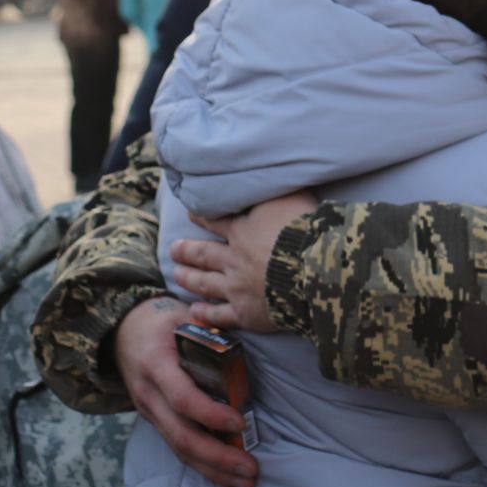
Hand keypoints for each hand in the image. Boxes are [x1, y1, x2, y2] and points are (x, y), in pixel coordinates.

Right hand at [114, 296, 258, 486]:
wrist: (121, 330)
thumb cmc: (159, 321)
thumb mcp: (181, 316)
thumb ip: (210, 332)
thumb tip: (243, 347)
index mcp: (156, 365)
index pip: (182, 398)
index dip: (210, 414)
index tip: (240, 423)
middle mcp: (149, 394)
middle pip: (181, 435)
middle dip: (218, 457)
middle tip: (251, 468)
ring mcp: (150, 411)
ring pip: (179, 449)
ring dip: (213, 469)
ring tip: (245, 480)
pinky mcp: (155, 421)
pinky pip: (177, 448)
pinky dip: (201, 467)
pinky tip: (224, 481)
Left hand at [170, 190, 318, 331]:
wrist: (313, 269)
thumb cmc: (304, 230)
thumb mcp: (290, 196)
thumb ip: (275, 188)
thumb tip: (268, 172)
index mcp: (243, 230)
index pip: (216, 221)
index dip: (202, 218)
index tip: (190, 215)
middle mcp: (234, 259)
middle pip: (204, 254)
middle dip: (187, 251)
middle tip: (173, 249)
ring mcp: (237, 287)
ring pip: (205, 283)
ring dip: (189, 278)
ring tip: (176, 274)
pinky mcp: (245, 313)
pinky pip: (220, 315)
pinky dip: (206, 313)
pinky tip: (195, 310)